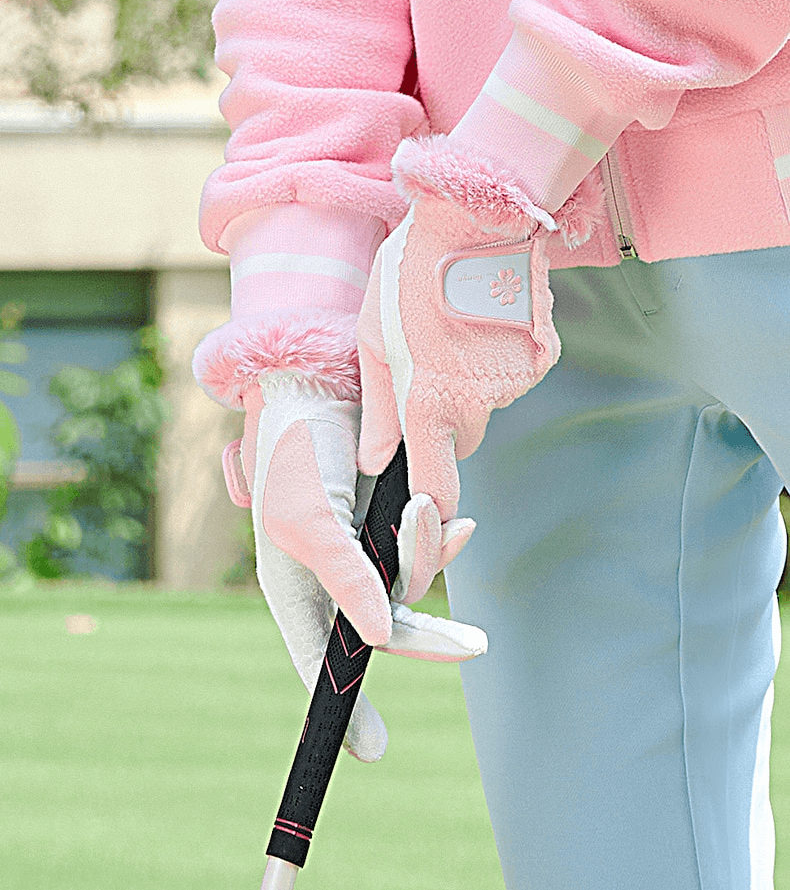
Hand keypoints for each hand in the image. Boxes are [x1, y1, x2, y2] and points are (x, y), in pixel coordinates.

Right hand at [222, 371, 485, 760]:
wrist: (320, 386)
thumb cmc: (296, 454)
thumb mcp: (311, 522)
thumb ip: (346, 581)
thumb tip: (377, 641)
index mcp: (296, 587)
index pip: (320, 660)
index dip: (343, 706)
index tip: (373, 751)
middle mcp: (333, 577)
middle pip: (383, 629)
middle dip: (428, 634)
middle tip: (471, 646)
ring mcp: (364, 550)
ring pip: (412, 583)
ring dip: (429, 552)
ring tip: (430, 509)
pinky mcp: (391, 521)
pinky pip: (426, 547)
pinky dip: (442, 536)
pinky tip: (458, 522)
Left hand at [357, 193, 560, 526]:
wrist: (478, 215)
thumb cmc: (409, 273)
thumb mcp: (373, 339)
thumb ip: (377, 410)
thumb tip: (374, 461)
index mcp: (429, 403)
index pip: (438, 485)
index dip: (434, 509)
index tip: (429, 513)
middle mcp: (478, 403)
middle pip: (462, 439)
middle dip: (445, 420)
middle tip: (427, 367)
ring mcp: (515, 382)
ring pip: (487, 405)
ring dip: (471, 384)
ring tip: (454, 329)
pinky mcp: (541, 358)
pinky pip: (513, 377)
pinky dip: (499, 361)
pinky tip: (484, 320)